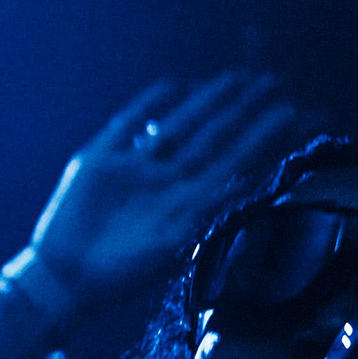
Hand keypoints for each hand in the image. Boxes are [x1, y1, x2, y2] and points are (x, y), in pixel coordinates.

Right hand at [25, 72, 300, 313]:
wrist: (64, 280)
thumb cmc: (122, 274)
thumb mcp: (176, 244)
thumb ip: (208, 212)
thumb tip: (247, 184)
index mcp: (189, 207)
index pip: (236, 164)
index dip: (264, 138)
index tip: (293, 113)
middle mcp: (167, 184)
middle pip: (213, 139)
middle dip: (243, 112)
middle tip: (275, 83)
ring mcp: (135, 170)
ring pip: (180, 126)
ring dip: (208, 102)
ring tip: (238, 78)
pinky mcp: (98, 161)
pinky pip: (127, 124)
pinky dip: (149, 104)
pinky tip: (174, 84)